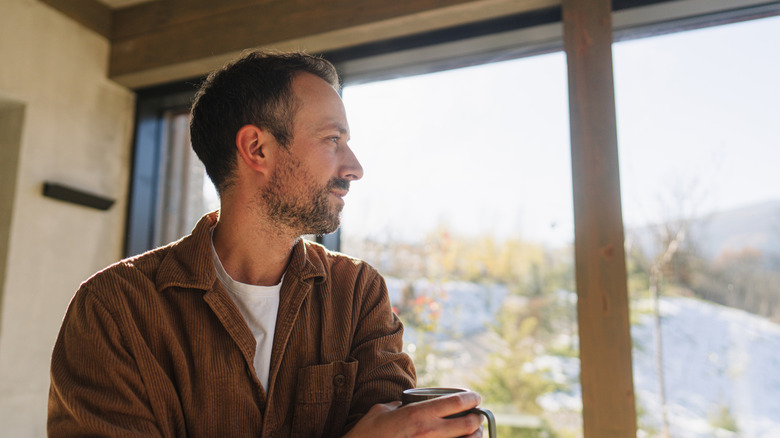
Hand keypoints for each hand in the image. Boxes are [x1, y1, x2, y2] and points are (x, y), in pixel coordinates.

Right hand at [344, 391, 483, 437]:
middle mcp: (429, 433)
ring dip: (474, 437)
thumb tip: (405, 404)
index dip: (471, 398)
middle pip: (469, 424)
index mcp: (418, 415)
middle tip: (477, 416)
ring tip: (473, 433)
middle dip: (477, 419)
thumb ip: (398, 405)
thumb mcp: (380, 411)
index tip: (476, 397)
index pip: (456, 402)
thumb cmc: (366, 435)